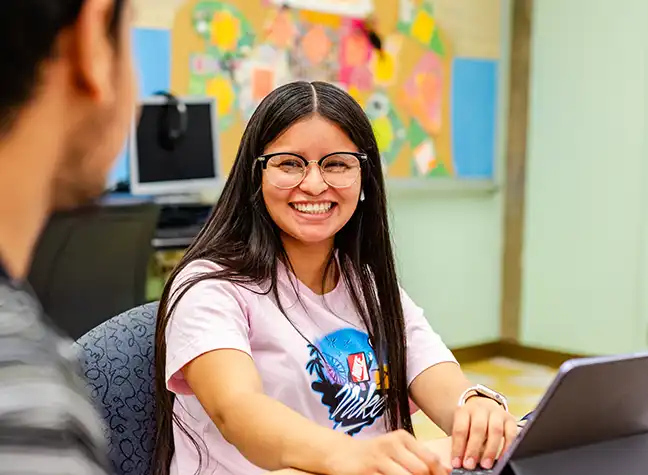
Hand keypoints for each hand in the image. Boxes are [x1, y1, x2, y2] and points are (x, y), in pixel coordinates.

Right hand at [325, 430, 449, 474]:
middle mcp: (391, 445)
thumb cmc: (376, 453)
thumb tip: (447, 470)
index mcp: (402, 438)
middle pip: (421, 470)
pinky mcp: (367, 471)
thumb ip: (420, 457)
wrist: (342, 454)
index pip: (430, 458)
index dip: (439, 473)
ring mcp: (378, 458)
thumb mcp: (397, 449)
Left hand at [451, 397, 517, 470]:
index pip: (460, 429)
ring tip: (486, 465)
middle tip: (470, 465)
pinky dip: (507, 447)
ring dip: (490, 450)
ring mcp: (497, 413)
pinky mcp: (510, 419)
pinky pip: (511, 433)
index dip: (458, 447)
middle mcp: (480, 409)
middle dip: (473, 449)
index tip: (457, 463)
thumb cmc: (471, 422)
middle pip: (478, 428)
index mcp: (464, 411)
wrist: (483, 406)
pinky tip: (502, 458)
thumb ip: (462, 442)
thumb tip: (461, 462)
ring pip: (495, 430)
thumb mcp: (462, 428)